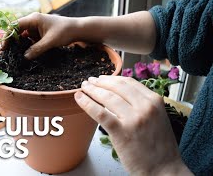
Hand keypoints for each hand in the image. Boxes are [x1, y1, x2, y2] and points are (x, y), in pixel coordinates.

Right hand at [11, 13, 79, 58]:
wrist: (77, 30)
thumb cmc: (65, 32)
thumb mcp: (50, 42)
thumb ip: (37, 49)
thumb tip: (25, 57)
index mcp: (34, 19)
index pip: (15, 25)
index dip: (8, 35)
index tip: (5, 47)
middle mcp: (33, 21)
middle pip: (17, 30)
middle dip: (11, 41)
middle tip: (6, 52)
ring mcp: (36, 27)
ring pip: (23, 35)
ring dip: (19, 44)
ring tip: (14, 54)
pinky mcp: (40, 33)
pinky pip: (30, 39)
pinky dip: (26, 45)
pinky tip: (25, 53)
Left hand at [74, 76, 191, 175]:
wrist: (164, 170)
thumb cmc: (159, 147)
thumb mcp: (157, 118)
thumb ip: (141, 105)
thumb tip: (118, 96)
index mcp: (154, 101)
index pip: (129, 82)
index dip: (112, 78)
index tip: (102, 78)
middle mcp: (145, 106)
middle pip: (117, 87)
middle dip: (100, 82)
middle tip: (89, 81)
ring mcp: (133, 118)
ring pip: (107, 97)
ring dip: (92, 90)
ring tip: (84, 88)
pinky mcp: (121, 131)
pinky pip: (100, 113)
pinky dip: (87, 103)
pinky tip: (79, 98)